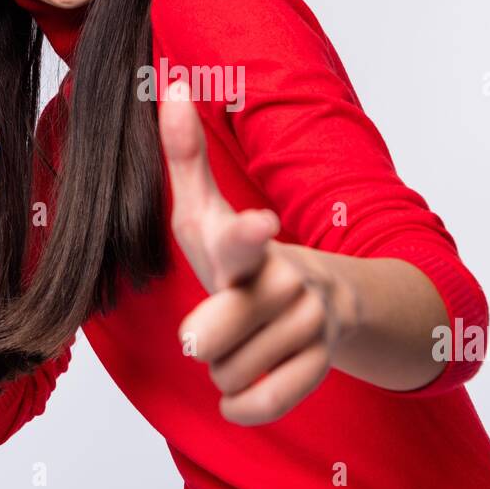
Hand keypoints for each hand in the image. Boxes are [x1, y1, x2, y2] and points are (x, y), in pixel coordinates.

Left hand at [158, 80, 359, 425]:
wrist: (319, 300)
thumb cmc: (240, 255)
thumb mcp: (208, 211)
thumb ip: (186, 156)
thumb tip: (170, 84)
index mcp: (248, 243)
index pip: (243, 238)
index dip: (247, 232)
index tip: (259, 222)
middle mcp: (284, 281)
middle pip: (212, 336)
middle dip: (202, 339)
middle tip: (210, 326)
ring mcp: (307, 323)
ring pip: (227, 374)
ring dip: (221, 367)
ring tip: (241, 341)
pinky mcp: (318, 364)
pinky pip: (260, 404)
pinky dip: (243, 404)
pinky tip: (244, 386)